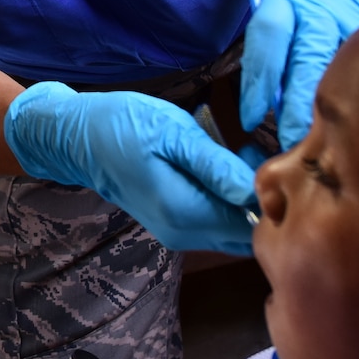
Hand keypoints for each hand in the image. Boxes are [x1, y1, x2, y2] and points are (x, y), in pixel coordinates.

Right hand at [5, 84, 257, 253]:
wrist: (74, 137)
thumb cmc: (120, 125)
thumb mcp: (171, 133)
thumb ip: (216, 166)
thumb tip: (257, 189)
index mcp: (185, 213)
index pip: (252, 225)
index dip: (274, 199)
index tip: (284, 161)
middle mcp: (184, 233)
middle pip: (246, 232)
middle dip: (266, 200)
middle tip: (274, 154)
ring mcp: (178, 231)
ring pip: (233, 227)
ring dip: (248, 197)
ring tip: (251, 153)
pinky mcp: (174, 222)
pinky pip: (216, 219)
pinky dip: (230, 197)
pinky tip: (229, 164)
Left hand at [239, 0, 358, 149]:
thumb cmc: (306, 2)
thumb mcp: (279, 10)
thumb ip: (271, 53)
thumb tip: (264, 109)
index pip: (268, 37)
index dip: (257, 83)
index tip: (250, 120)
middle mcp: (323, 7)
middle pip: (308, 61)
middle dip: (298, 109)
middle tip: (292, 146)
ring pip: (345, 72)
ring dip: (336, 112)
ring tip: (326, 148)